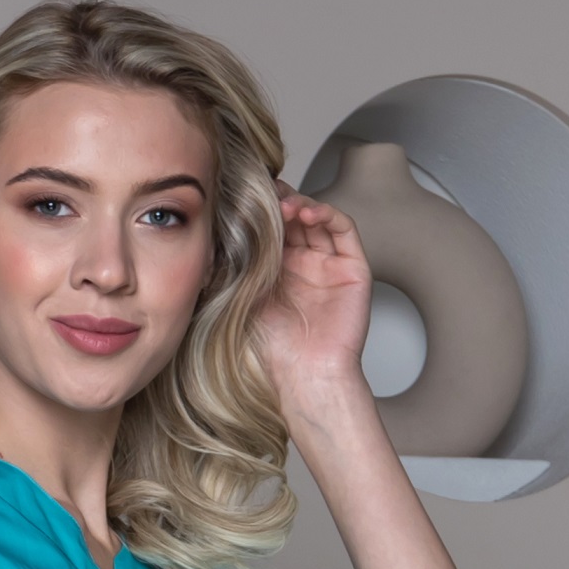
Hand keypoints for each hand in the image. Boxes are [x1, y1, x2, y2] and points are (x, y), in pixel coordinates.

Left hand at [257, 193, 373, 418]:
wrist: (307, 375)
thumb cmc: (277, 349)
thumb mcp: (245, 297)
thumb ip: (236, 264)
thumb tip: (214, 232)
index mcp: (281, 272)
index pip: (276, 228)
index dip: (265, 209)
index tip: (248, 196)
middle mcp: (307, 265)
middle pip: (297, 218)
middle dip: (282, 202)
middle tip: (266, 193)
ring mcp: (331, 265)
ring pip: (320, 219)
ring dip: (303, 205)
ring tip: (284, 206)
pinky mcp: (354, 269)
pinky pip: (344, 229)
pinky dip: (327, 214)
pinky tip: (308, 212)